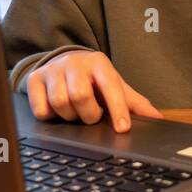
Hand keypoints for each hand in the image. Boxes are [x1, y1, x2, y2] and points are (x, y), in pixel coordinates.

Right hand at [25, 50, 163, 131]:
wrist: (64, 61)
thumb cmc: (94, 79)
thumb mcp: (114, 85)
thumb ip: (135, 103)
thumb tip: (157, 119)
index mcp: (100, 64)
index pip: (111, 87)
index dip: (117, 109)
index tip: (122, 129)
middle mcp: (75, 63)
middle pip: (80, 96)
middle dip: (89, 115)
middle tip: (92, 116)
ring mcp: (53, 70)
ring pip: (60, 103)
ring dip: (70, 117)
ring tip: (76, 113)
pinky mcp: (34, 80)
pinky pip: (41, 109)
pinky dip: (51, 117)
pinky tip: (58, 111)